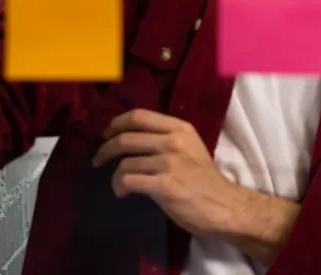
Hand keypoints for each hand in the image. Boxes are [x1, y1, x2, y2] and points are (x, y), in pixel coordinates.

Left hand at [92, 109, 238, 238]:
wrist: (222, 204)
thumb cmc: (203, 178)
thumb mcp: (189, 147)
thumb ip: (165, 138)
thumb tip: (129, 138)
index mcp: (180, 128)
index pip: (139, 116)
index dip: (116, 123)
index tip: (106, 135)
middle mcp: (174, 141)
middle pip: (126, 138)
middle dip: (105, 149)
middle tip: (98, 159)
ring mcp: (169, 163)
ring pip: (124, 163)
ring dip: (113, 177)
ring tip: (119, 185)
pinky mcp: (164, 185)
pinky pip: (127, 182)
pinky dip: (119, 188)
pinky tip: (124, 194)